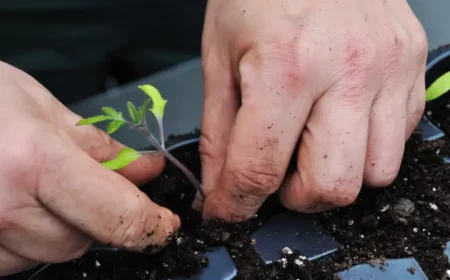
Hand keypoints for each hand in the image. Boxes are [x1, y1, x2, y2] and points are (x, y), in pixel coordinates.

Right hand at [0, 62, 179, 275]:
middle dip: (98, 215)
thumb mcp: (42, 108)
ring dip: (62, 226)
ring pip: (52, 253)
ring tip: (37, 186)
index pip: (119, 215)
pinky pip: (18, 259)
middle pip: (85, 240)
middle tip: (84, 182)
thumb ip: (99, 145)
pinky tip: (14, 205)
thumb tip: (145, 170)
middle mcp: (4, 209)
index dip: (151, 224)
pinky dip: (29, 237)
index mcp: (34, 162)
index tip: (163, 223)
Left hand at [199, 0, 426, 220]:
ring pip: (376, 173)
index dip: (236, 204)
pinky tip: (341, 118)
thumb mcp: (220, 57)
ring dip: (336, 173)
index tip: (228, 212)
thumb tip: (220, 186)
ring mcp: (388, 69)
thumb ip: (219, 131)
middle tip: (276, 174)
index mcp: (286, 67)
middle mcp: (347, 72)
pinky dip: (366, 144)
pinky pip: (400, 137)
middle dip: (296, 196)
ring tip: (311, 144)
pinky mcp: (412, 65)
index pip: (259, 169)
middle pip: (332, 186)